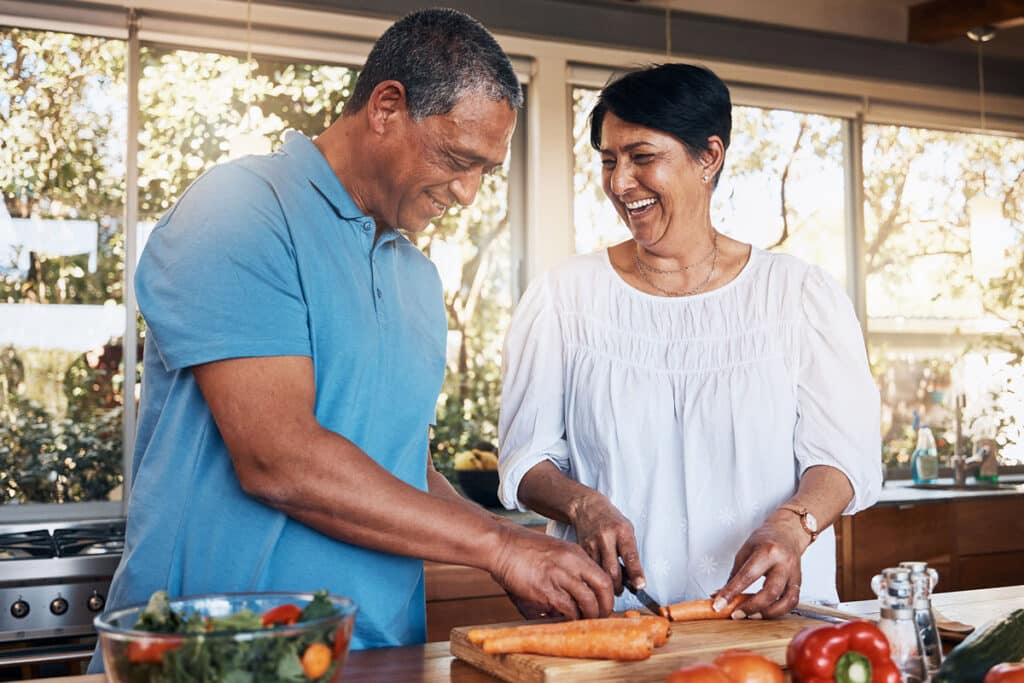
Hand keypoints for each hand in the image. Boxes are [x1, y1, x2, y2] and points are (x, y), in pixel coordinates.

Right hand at [489, 524, 614, 619]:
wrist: (500, 544)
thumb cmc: (522, 549)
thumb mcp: (554, 551)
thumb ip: (569, 568)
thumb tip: (577, 593)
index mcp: (575, 553)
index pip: (604, 576)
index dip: (608, 594)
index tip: (604, 604)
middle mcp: (571, 562)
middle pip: (603, 588)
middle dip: (605, 607)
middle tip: (600, 616)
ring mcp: (559, 575)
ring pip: (588, 601)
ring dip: (588, 615)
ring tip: (582, 621)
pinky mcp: (545, 589)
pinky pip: (567, 608)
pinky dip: (570, 617)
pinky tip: (565, 619)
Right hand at [568, 490, 643, 595]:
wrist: (587, 508)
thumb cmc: (611, 520)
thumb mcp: (627, 530)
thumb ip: (630, 551)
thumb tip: (634, 578)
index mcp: (622, 531)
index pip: (630, 556)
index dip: (636, 573)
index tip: (640, 586)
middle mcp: (606, 537)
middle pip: (612, 570)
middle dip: (618, 586)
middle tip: (622, 591)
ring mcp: (592, 543)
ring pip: (599, 572)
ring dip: (606, 583)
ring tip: (610, 586)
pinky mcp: (581, 549)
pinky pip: (590, 568)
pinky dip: (595, 576)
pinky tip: (598, 577)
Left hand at [713, 511, 807, 618]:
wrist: (788, 531)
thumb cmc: (764, 539)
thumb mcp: (745, 550)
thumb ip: (735, 574)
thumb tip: (721, 594)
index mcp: (767, 551)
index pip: (747, 575)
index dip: (731, 592)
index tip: (719, 604)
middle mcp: (783, 563)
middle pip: (770, 592)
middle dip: (751, 607)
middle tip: (735, 614)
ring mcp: (794, 573)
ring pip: (785, 600)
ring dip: (767, 613)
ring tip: (750, 615)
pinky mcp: (799, 581)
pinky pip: (792, 602)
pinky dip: (778, 611)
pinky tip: (765, 612)